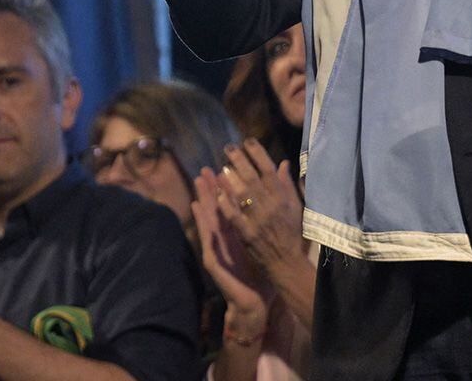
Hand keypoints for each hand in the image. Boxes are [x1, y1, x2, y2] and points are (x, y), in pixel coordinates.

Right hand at [191, 167, 269, 315]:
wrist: (254, 302)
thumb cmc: (260, 276)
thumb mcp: (265, 248)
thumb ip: (269, 227)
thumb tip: (275, 207)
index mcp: (238, 235)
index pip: (232, 210)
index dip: (228, 190)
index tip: (225, 169)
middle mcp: (225, 239)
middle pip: (217, 210)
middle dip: (211, 189)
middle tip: (205, 169)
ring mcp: (217, 247)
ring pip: (209, 218)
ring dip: (202, 198)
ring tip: (198, 180)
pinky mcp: (212, 257)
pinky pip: (206, 235)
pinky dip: (200, 220)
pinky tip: (196, 206)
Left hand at [215, 140, 308, 278]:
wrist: (288, 264)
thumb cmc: (294, 234)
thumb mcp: (296, 207)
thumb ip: (288, 185)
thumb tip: (284, 162)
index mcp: (284, 198)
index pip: (270, 170)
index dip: (258, 153)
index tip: (248, 141)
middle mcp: (272, 207)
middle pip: (253, 178)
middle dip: (240, 160)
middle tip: (228, 147)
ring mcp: (259, 220)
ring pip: (243, 195)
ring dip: (231, 179)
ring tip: (221, 167)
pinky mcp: (248, 234)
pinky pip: (234, 216)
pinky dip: (226, 204)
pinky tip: (217, 193)